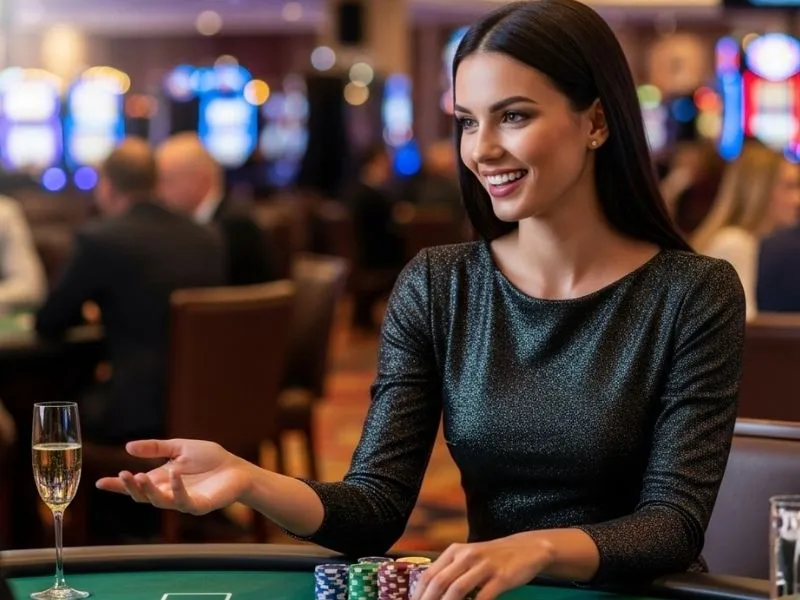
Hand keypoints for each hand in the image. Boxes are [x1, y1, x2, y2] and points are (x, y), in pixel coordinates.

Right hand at [95, 439, 253, 514]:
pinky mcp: (198, 505)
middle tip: (123, 475)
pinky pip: (183, 500)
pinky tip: (173, 474)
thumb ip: (156, 448)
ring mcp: (182, 501)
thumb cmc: (210, 459)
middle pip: (142, 496)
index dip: (118, 486)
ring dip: (148, 490)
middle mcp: (168, 492)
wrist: (236, 469)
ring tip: (139, 476)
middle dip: (130, 487)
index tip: (100, 483)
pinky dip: (176, 488)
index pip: (136, 485)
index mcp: (162, 479)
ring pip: (159, 501)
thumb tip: (127, 446)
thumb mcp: (179, 448)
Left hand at [414, 533, 555, 599]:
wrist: (526, 548)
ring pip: (457, 589)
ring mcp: (484, 565)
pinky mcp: (500, 577)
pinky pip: (482, 597)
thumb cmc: (493, 557)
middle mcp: (466, 555)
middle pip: (439, 582)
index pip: (429, 574)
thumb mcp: (469, 557)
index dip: (418, 594)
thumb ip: (451, 571)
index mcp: (454, 551)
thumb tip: (430, 593)